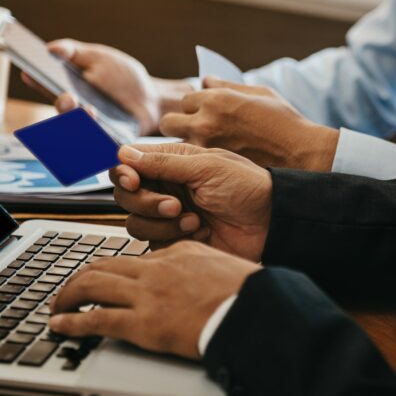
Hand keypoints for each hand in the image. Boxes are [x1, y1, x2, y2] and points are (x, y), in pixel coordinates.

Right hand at [21, 39, 192, 134]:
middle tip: (68, 97)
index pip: (46, 86)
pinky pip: (100, 145)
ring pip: (80, 131)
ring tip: (90, 111)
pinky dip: (101, 140)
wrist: (152, 98)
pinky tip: (105, 133)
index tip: (31, 73)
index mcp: (67, 88)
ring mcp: (89, 128)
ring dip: (83, 123)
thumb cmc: (122, 77)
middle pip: (62, 111)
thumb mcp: (100, 58)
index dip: (37, 81)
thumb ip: (76, 52)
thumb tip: (52, 49)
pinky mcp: (106, 141)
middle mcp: (74, 110)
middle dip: (63, 105)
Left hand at [49, 241, 260, 359]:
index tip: (111, 278)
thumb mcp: (224, 265)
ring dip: (69, 293)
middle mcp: (158, 267)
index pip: (137, 255)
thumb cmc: (247, 291)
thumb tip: (199, 274)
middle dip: (82, 275)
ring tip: (59, 304)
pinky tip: (61, 325)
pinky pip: (97, 319)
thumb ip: (202, 264)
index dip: (118, 268)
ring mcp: (149, 293)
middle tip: (72, 287)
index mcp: (179, 251)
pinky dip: (73, 322)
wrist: (254, 308)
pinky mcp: (144, 322)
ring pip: (93, 283)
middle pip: (106, 263)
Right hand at [110, 142, 271, 260]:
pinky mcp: (175, 239)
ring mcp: (170, 215)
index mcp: (173, 162)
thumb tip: (123, 152)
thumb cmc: (247, 187)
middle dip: (146, 202)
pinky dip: (174, 238)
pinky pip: (153, 243)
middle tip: (175, 205)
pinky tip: (202, 232)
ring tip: (194, 220)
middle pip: (126, 196)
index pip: (129, 165)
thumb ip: (164, 162)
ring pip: (136, 222)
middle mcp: (167, 187)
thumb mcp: (206, 167)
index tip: (134, 181)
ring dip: (162, 223)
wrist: (271, 222)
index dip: (124, 174)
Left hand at [159, 76, 338, 170]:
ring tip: (203, 149)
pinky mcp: (213, 168)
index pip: (185, 99)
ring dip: (186, 145)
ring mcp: (207, 147)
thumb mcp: (259, 92)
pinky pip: (193, 163)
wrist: (299, 152)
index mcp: (217, 99)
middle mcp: (206, 122)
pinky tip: (213, 162)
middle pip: (168, 122)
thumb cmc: (283, 119)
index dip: (194, 106)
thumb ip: (227, 86)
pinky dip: (199, 162)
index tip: (204, 112)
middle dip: (178, 124)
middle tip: (193, 131)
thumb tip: (206, 81)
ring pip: (177, 145)